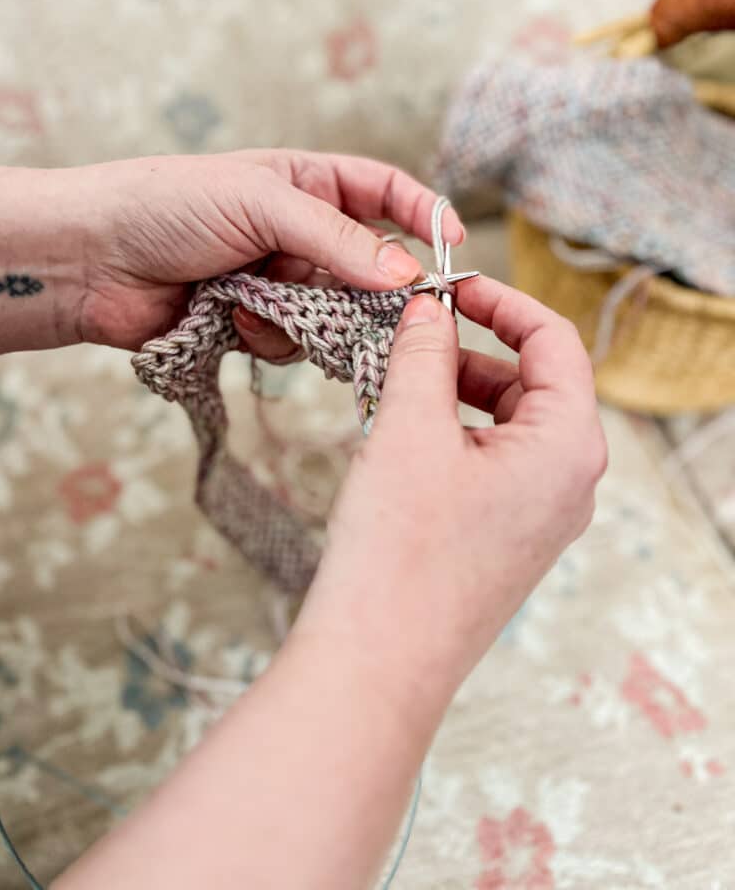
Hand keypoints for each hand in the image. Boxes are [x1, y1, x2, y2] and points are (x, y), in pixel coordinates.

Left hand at [77, 150, 462, 351]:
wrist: (90, 261)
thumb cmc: (166, 205)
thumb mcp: (261, 204)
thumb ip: (338, 240)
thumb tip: (407, 276)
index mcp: (304, 183)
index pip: (383, 190)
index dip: (422, 213)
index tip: (452, 247)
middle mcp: (296, 233)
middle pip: (368, 263)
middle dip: (372, 287)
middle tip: (385, 309)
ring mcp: (275, 281)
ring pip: (334, 311)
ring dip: (310, 314)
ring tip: (263, 300)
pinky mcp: (252, 324)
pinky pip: (293, 341)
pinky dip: (272, 336)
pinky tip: (236, 321)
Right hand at [298, 278, 606, 705]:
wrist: (377, 661)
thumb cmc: (400, 553)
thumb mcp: (409, 429)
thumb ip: (425, 354)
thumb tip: (429, 309)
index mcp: (569, 446)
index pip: (555, 341)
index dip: (502, 301)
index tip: (451, 285)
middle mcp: (570, 481)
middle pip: (536, 380)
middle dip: (475, 347)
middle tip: (413, 331)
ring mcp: (541, 514)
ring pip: (511, 422)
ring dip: (460, 389)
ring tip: (400, 379)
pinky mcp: (508, 537)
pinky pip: (494, 461)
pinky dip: (455, 431)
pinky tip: (404, 429)